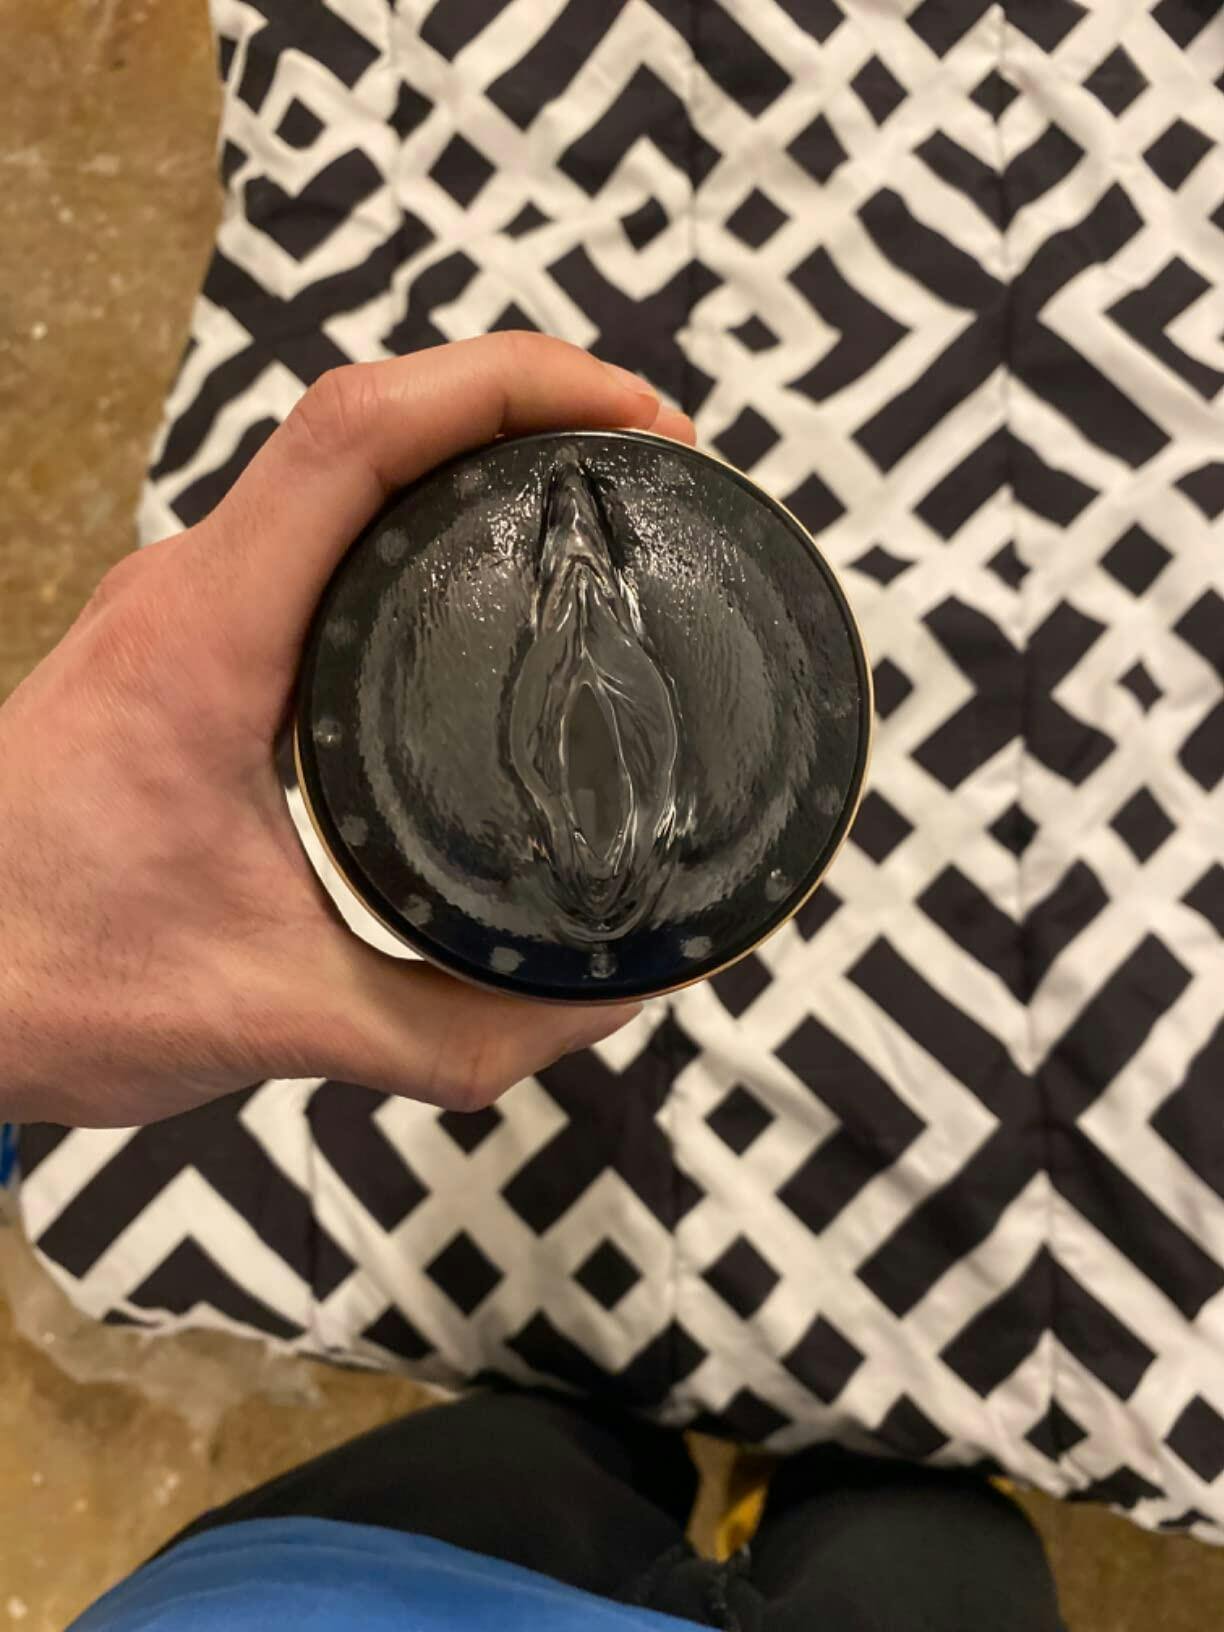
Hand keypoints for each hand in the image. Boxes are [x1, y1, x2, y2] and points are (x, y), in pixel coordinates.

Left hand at [0, 334, 695, 1127]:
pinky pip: (315, 522)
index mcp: (206, 641)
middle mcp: (188, 592)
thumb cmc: (48, 980)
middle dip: (523, 396)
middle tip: (652, 449)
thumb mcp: (279, 1018)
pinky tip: (485, 555)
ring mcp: (183, 605)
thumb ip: (458, 1027)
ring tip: (594, 478)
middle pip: (367, 414)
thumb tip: (606, 997)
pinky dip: (417, 501)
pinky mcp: (187, 638)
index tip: (635, 421)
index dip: (509, 387)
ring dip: (468, 438)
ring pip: (338, 458)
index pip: (359, 435)